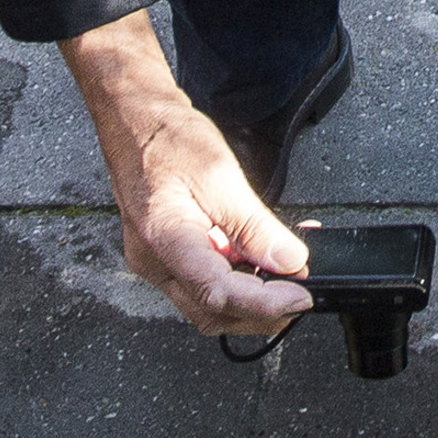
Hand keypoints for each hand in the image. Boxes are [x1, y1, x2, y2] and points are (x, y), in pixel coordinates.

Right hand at [59, 10, 314, 334]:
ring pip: (210, 306)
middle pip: (213, 312)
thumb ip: (254, 225)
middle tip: (300, 293)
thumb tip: (290, 262)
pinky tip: (264, 265)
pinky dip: (240, 283)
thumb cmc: (167, 139)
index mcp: (164, 238)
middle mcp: (154, 263)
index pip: (217, 292)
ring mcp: (158, 265)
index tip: (301, 296)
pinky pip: (206, 285)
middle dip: (261, 313)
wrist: (136, 123)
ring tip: (287, 276)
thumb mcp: (219, 173)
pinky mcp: (169, 260)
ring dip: (252, 301)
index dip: (264, 303)